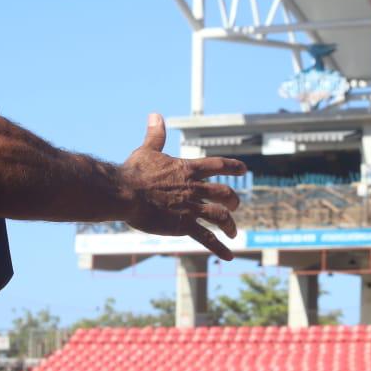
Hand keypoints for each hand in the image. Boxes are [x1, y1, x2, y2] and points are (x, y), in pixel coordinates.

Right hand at [121, 113, 247, 259]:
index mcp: (188, 170)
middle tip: (235, 206)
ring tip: (233, 232)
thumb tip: (155, 115)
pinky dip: (219, 248)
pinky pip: (206, 238)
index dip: (233, 167)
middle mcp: (194, 188)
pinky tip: (229, 256)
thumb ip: (156, 134)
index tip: (244, 170)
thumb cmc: (134, 171)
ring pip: (220, 216)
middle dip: (233, 200)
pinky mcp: (183, 225)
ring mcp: (191, 207)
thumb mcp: (147, 150)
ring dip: (230, 224)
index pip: (218, 165)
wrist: (126, 192)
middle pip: (224, 193)